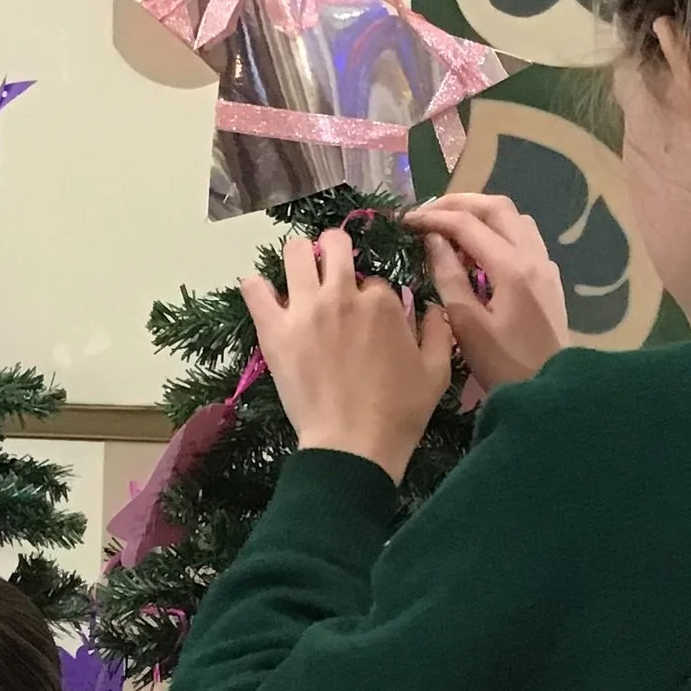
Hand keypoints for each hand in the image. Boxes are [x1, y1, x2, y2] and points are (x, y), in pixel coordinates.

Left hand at [240, 230, 452, 483]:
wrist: (353, 445)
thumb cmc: (400, 413)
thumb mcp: (437, 372)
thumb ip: (437, 331)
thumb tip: (430, 307)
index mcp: (382, 302)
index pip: (375, 280)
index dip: (373, 297)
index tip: (370, 318)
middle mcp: (342, 294)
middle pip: (335, 245)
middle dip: (337, 250)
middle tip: (335, 270)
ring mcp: (304, 310)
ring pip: (295, 251)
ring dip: (300, 256)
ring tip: (302, 274)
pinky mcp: (274, 330)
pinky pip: (254, 288)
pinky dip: (257, 286)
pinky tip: (265, 295)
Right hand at [404, 194, 567, 396]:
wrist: (551, 395)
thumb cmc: (504, 367)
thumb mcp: (467, 326)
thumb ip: (449, 277)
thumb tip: (434, 240)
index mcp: (511, 268)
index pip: (467, 223)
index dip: (432, 217)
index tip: (405, 223)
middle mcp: (533, 257)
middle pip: (496, 207)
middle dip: (459, 204)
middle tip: (427, 216)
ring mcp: (546, 266)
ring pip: (514, 219)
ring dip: (481, 215)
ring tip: (452, 231)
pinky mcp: (550, 280)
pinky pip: (524, 238)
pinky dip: (498, 232)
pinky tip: (480, 253)